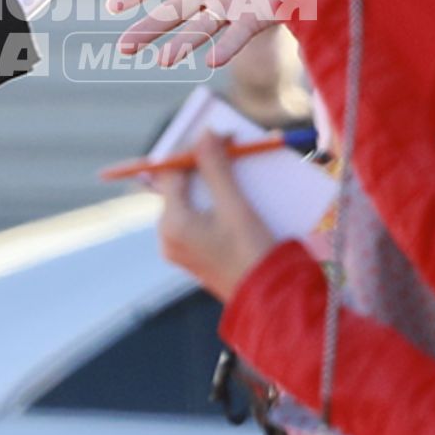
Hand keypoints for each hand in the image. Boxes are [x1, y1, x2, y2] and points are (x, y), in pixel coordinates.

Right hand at [107, 0, 333, 67]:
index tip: (112, 4)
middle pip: (171, 11)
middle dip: (147, 30)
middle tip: (121, 47)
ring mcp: (232, 5)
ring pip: (199, 28)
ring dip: (181, 43)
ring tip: (162, 59)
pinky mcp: (258, 17)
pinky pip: (238, 35)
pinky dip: (225, 47)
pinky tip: (211, 59)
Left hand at [152, 130, 275, 300]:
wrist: (268, 300)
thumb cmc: (253, 253)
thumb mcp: (235, 206)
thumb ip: (216, 168)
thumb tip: (204, 135)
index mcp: (172, 224)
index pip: (171, 172)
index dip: (193, 150)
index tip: (219, 137)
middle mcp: (166, 237)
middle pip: (178, 187)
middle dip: (203, 167)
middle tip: (229, 150)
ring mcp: (177, 248)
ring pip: (189, 202)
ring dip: (211, 185)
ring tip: (236, 173)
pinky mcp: (191, 255)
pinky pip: (196, 219)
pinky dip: (212, 204)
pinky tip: (234, 197)